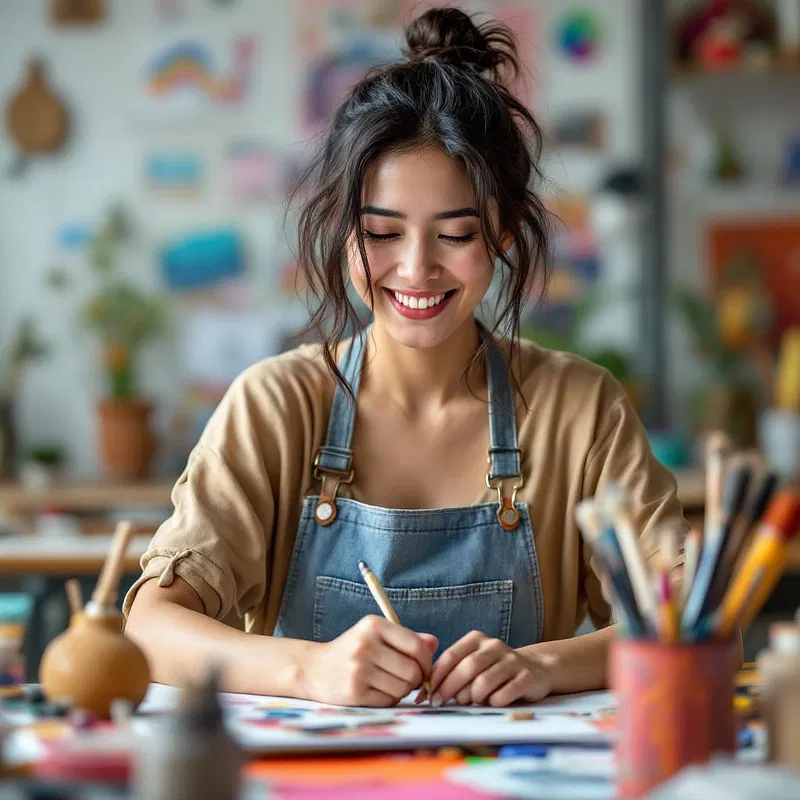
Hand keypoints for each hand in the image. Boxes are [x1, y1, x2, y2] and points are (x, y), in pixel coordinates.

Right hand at [304, 615, 437, 706]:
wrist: (313, 669)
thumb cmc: (352, 651)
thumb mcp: (376, 635)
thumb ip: (407, 638)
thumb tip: (434, 643)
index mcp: (374, 625)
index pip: (416, 646)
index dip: (427, 661)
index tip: (424, 668)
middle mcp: (365, 644)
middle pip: (412, 670)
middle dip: (416, 680)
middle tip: (407, 680)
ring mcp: (358, 669)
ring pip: (402, 688)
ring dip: (402, 690)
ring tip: (389, 683)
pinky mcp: (354, 692)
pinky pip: (388, 701)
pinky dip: (388, 699)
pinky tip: (376, 691)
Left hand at [425, 631, 550, 706]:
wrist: (535, 669)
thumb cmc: (494, 670)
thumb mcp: (472, 663)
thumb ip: (452, 672)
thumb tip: (426, 693)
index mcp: (476, 639)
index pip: (451, 656)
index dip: (436, 677)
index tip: (426, 695)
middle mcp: (494, 645)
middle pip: (467, 667)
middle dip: (449, 688)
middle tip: (440, 704)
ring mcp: (512, 660)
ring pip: (484, 682)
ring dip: (472, 697)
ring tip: (470, 702)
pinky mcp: (526, 677)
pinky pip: (504, 694)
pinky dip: (493, 702)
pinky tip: (492, 702)